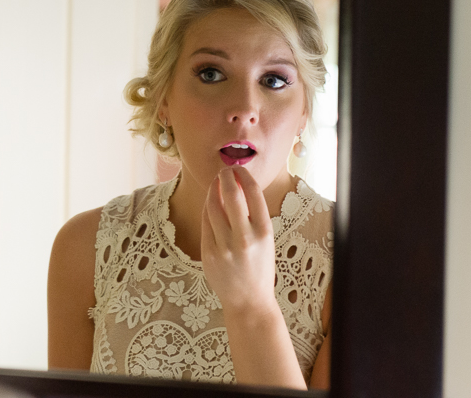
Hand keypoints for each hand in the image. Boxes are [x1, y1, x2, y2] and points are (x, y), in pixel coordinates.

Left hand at [201, 165, 278, 317]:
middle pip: (231, 195)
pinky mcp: (208, 253)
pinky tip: (210, 203)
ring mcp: (224, 246)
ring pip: (212, 206)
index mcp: (264, 232)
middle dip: (225, 177)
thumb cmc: (259, 267)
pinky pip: (205, 222)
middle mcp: (244, 238)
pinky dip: (207, 209)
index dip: (244, 176)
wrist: (248, 301)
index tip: (239, 169)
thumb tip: (238, 184)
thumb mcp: (265, 240)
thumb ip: (253, 215)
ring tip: (215, 184)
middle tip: (224, 170)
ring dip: (212, 190)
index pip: (253, 193)